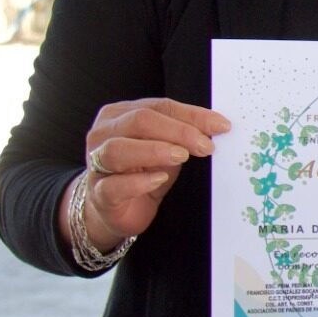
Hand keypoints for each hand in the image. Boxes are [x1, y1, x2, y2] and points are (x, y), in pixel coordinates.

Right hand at [59, 98, 230, 250]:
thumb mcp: (168, 148)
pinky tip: (159, 179)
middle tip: (205, 145)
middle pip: (139, 121)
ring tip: (182, 156)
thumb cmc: (143, 172)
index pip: (160, 106)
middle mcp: (104, 133)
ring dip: (155, 150)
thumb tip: (217, 126)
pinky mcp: (97, 193)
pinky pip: (113, 185)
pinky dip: (139, 181)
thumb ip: (185, 134)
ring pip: (119, 148)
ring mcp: (95, 163)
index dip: (192, 115)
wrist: (117, 210)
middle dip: (178, 131)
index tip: (221, 125)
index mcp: (121, 114)